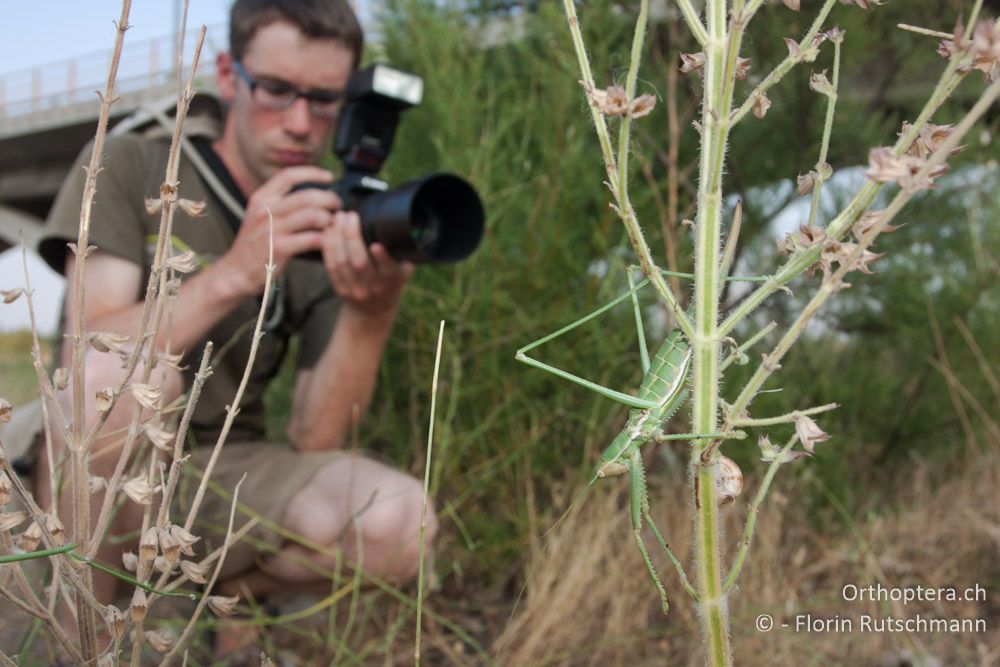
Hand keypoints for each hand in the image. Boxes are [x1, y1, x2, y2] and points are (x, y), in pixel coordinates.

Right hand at [217, 166, 340, 297]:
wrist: (236, 271)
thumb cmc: (254, 244)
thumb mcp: (259, 215)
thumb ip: (280, 203)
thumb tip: (312, 193)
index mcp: (261, 198)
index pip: (289, 176)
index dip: (312, 173)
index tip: (329, 177)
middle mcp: (265, 211)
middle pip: (306, 195)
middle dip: (329, 199)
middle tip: (338, 206)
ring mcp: (272, 230)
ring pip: (312, 215)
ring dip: (329, 219)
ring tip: (334, 224)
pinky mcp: (280, 248)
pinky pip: (312, 238)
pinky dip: (325, 238)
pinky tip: (329, 240)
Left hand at [319, 210, 413, 321]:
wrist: (374, 311)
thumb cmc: (391, 281)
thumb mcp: (404, 269)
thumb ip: (404, 251)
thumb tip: (406, 224)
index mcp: (392, 280)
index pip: (387, 269)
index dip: (381, 257)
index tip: (376, 243)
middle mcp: (374, 287)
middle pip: (359, 262)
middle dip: (352, 236)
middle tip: (349, 215)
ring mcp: (355, 290)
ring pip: (342, 263)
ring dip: (337, 238)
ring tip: (337, 219)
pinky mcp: (340, 290)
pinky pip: (331, 267)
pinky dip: (328, 248)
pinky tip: (328, 233)